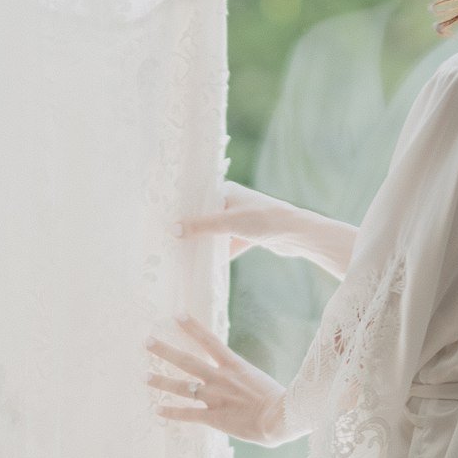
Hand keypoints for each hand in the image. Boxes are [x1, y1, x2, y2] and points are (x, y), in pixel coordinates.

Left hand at [144, 313, 289, 445]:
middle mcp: (220, 379)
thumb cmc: (283, 401)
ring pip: (182, 387)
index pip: (209, 340)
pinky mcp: (214, 418)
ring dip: (161, 381)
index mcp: (235, 366)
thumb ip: (248, 381)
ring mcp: (215, 398)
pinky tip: (156, 411)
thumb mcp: (262, 382)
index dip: (192, 327)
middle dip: (165, 351)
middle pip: (187, 361)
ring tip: (144, 376)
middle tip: (147, 341)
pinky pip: (188, 414)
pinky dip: (171, 413)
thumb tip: (248, 385)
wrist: (281, 417)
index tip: (176, 314)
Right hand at [179, 181, 358, 279]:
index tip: (161, 219)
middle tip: (166, 239)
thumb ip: (201, 226)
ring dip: (203, 243)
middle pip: (203, 216)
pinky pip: (226, 245)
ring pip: (215, 233)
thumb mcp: (228, 222)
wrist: (296, 235)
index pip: (196, 198)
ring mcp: (239, 219)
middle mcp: (231, 202)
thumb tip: (172, 230)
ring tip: (180, 253)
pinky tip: (204, 267)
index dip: (179, 208)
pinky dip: (217, 254)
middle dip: (188, 228)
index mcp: (225, 191)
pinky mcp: (247, 235)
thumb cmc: (263, 220)